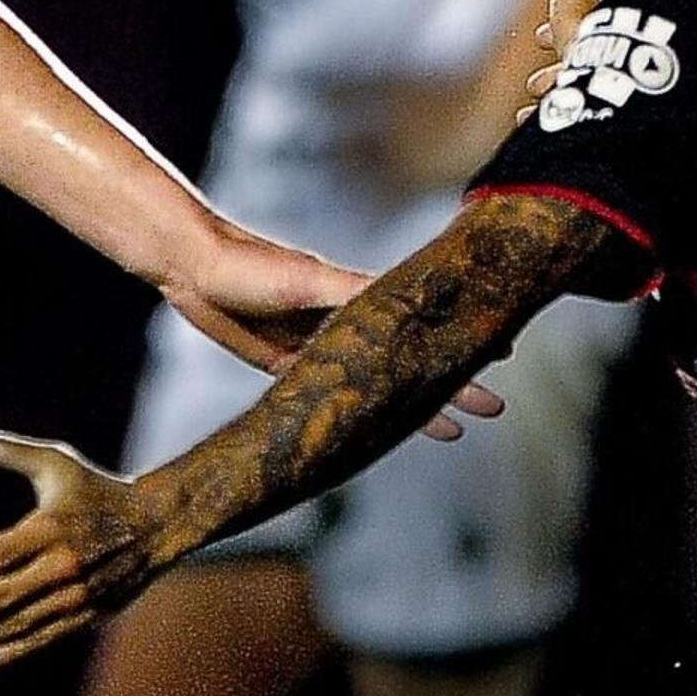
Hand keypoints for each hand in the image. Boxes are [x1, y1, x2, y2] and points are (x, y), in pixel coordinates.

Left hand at [0, 419, 179, 672]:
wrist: (159, 524)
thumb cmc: (97, 489)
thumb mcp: (55, 463)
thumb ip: (5, 450)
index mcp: (51, 527)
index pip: (0, 552)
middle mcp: (63, 564)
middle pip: (6, 595)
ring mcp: (77, 594)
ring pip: (20, 622)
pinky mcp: (88, 614)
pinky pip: (44, 636)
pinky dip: (13, 651)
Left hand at [166, 225, 495, 439]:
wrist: (192, 267)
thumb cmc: (249, 265)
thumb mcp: (308, 281)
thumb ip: (355, 294)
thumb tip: (407, 303)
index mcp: (357, 300)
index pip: (422, 325)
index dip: (459, 343)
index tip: (504, 354)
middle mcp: (345, 323)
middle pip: (408, 360)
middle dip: (449, 385)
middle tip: (493, 409)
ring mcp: (318, 346)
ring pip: (378, 383)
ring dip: (411, 404)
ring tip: (451, 430)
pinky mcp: (286, 364)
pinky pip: (334, 393)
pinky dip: (360, 410)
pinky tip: (376, 426)